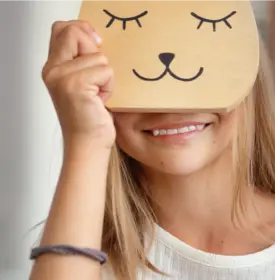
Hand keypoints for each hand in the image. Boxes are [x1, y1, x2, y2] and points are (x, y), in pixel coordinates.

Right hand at [42, 20, 114, 151]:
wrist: (88, 144)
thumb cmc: (91, 117)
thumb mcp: (86, 83)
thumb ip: (83, 61)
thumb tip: (96, 39)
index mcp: (53, 66)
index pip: (63, 29)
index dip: (82, 30)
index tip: (96, 44)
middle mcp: (53, 69)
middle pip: (75, 33)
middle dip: (95, 51)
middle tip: (98, 76)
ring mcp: (61, 76)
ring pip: (98, 56)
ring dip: (106, 77)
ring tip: (99, 94)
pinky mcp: (75, 85)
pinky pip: (105, 71)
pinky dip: (109, 86)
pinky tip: (101, 100)